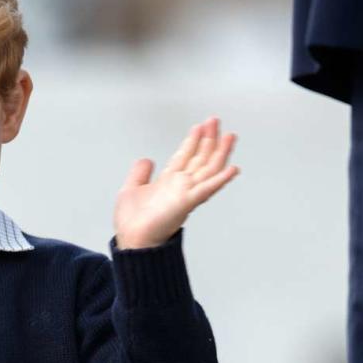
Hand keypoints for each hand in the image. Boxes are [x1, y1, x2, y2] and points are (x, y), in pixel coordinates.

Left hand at [113, 116, 238, 249]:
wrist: (133, 241)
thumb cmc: (132, 224)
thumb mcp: (131, 189)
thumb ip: (140, 173)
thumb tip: (146, 160)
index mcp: (168, 182)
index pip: (185, 156)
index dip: (193, 140)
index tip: (200, 126)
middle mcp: (180, 186)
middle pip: (200, 159)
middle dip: (209, 139)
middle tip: (216, 121)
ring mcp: (186, 194)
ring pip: (208, 169)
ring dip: (220, 152)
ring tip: (229, 137)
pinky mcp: (187, 203)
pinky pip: (207, 189)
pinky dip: (221, 179)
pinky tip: (232, 169)